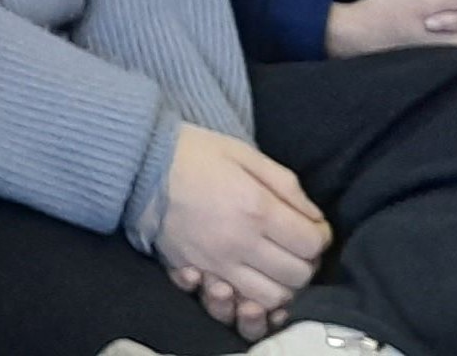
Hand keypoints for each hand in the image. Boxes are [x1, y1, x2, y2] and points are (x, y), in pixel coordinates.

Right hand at [154, 125, 328, 343]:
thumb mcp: (244, 154)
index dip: (319, 237)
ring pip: (271, 298)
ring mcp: (215, 263)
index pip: (311, 245)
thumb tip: (315, 218)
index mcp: (256, 209)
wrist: (136, 165)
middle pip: (297, 276)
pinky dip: (250, 297)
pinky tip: (250, 278)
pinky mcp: (194, 272)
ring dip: (281, 285)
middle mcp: (239, 243)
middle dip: (305, 263)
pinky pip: (236, 302)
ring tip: (274, 264)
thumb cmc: (192, 153)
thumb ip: (286, 185)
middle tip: (294, 246)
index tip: (310, 227)